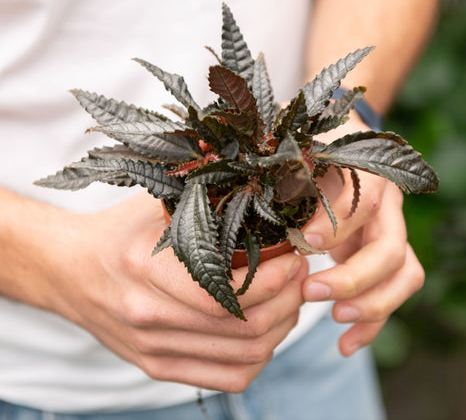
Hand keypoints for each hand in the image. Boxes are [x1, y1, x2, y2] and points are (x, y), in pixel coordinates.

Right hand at [50, 192, 307, 391]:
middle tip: (301, 275)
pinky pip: (228, 379)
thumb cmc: (119, 231)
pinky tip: (267, 329)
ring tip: (291, 298)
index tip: (296, 257)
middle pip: (244, 329)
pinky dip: (260, 357)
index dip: (274, 280)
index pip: (224, 294)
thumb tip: (256, 178)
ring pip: (244, 357)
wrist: (71, 271)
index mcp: (145, 270)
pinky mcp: (157, 367)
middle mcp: (148, 318)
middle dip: (289, 301)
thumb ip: (202, 193)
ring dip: (282, 329)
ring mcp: (153, 350)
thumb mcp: (154, 202)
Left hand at [301, 113, 424, 355]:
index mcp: (365, 171)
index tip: (304, 243)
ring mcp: (391, 230)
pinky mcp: (386, 253)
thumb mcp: (297, 147)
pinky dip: (374, 320)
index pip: (364, 200)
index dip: (338, 225)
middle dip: (353, 277)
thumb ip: (281, 164)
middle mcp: (387, 203)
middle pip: (390, 247)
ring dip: (373, 304)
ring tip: (335, 319)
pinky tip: (345, 343)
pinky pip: (394, 290)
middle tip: (311, 292)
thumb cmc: (312, 142)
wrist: (341, 138)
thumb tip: (243, 186)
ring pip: (403, 273)